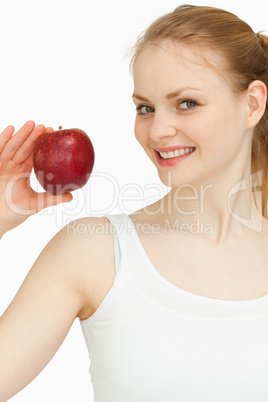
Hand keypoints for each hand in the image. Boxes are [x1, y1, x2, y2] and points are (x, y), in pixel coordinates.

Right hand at [0, 121, 72, 235]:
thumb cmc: (14, 213)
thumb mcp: (36, 203)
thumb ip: (52, 198)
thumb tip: (71, 196)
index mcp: (22, 172)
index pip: (33, 155)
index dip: (42, 145)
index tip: (53, 136)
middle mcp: (12, 166)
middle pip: (24, 148)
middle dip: (34, 136)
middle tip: (46, 127)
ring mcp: (2, 166)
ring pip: (12, 146)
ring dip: (22, 135)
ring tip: (32, 124)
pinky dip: (3, 139)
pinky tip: (10, 129)